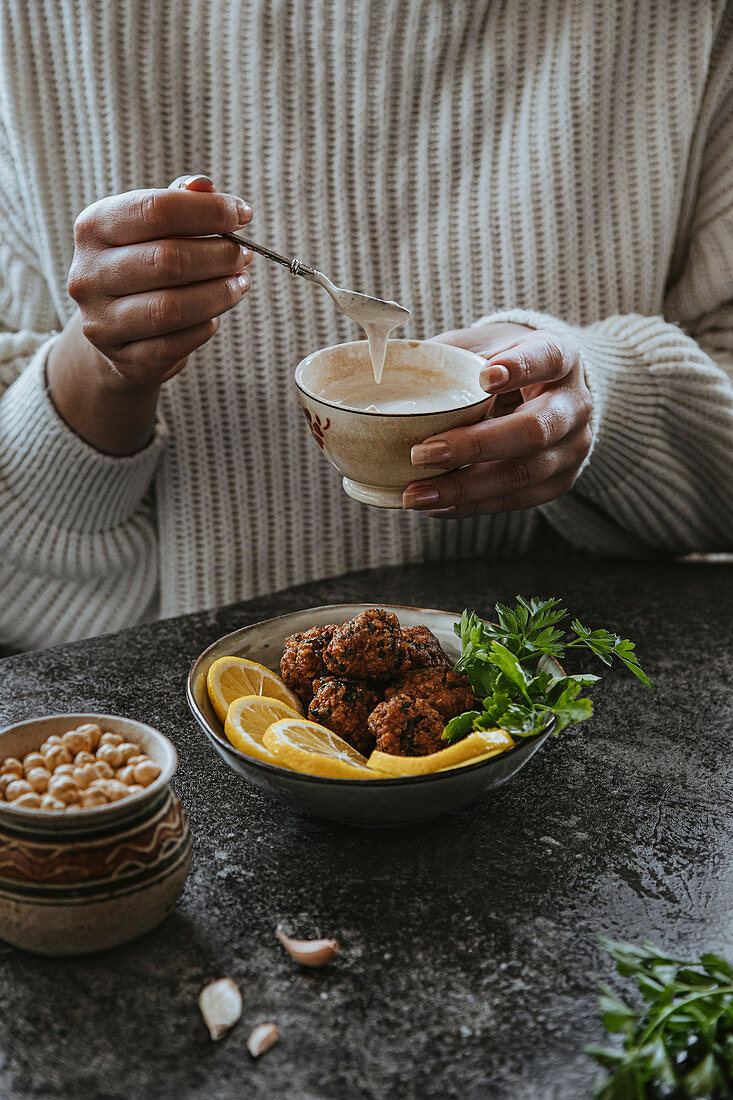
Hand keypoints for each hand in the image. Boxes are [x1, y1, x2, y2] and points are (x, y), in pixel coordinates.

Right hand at [48, 175, 251, 453]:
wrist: (116, 330)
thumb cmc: (143, 266)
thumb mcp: (153, 227)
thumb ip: (179, 202)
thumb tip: (205, 186)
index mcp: (93, 228)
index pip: (156, 209)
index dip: (208, 211)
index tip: (242, 215)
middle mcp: (89, 275)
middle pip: (167, 260)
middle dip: (218, 256)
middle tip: (243, 255)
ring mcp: (103, 323)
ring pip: (173, 307)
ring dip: (219, 293)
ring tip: (239, 283)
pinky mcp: (126, 361)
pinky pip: (177, 343)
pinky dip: (205, 326)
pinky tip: (214, 315)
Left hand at [403, 323, 592, 516]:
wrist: (546, 390)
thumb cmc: (503, 362)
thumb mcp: (483, 343)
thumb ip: (450, 353)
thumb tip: (388, 366)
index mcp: (561, 357)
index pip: (547, 358)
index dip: (520, 368)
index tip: (484, 377)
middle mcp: (575, 404)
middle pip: (535, 430)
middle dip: (475, 446)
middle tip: (422, 454)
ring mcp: (573, 447)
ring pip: (524, 474)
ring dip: (465, 487)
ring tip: (416, 494)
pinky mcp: (560, 480)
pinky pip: (516, 499)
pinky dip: (472, 504)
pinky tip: (436, 505)